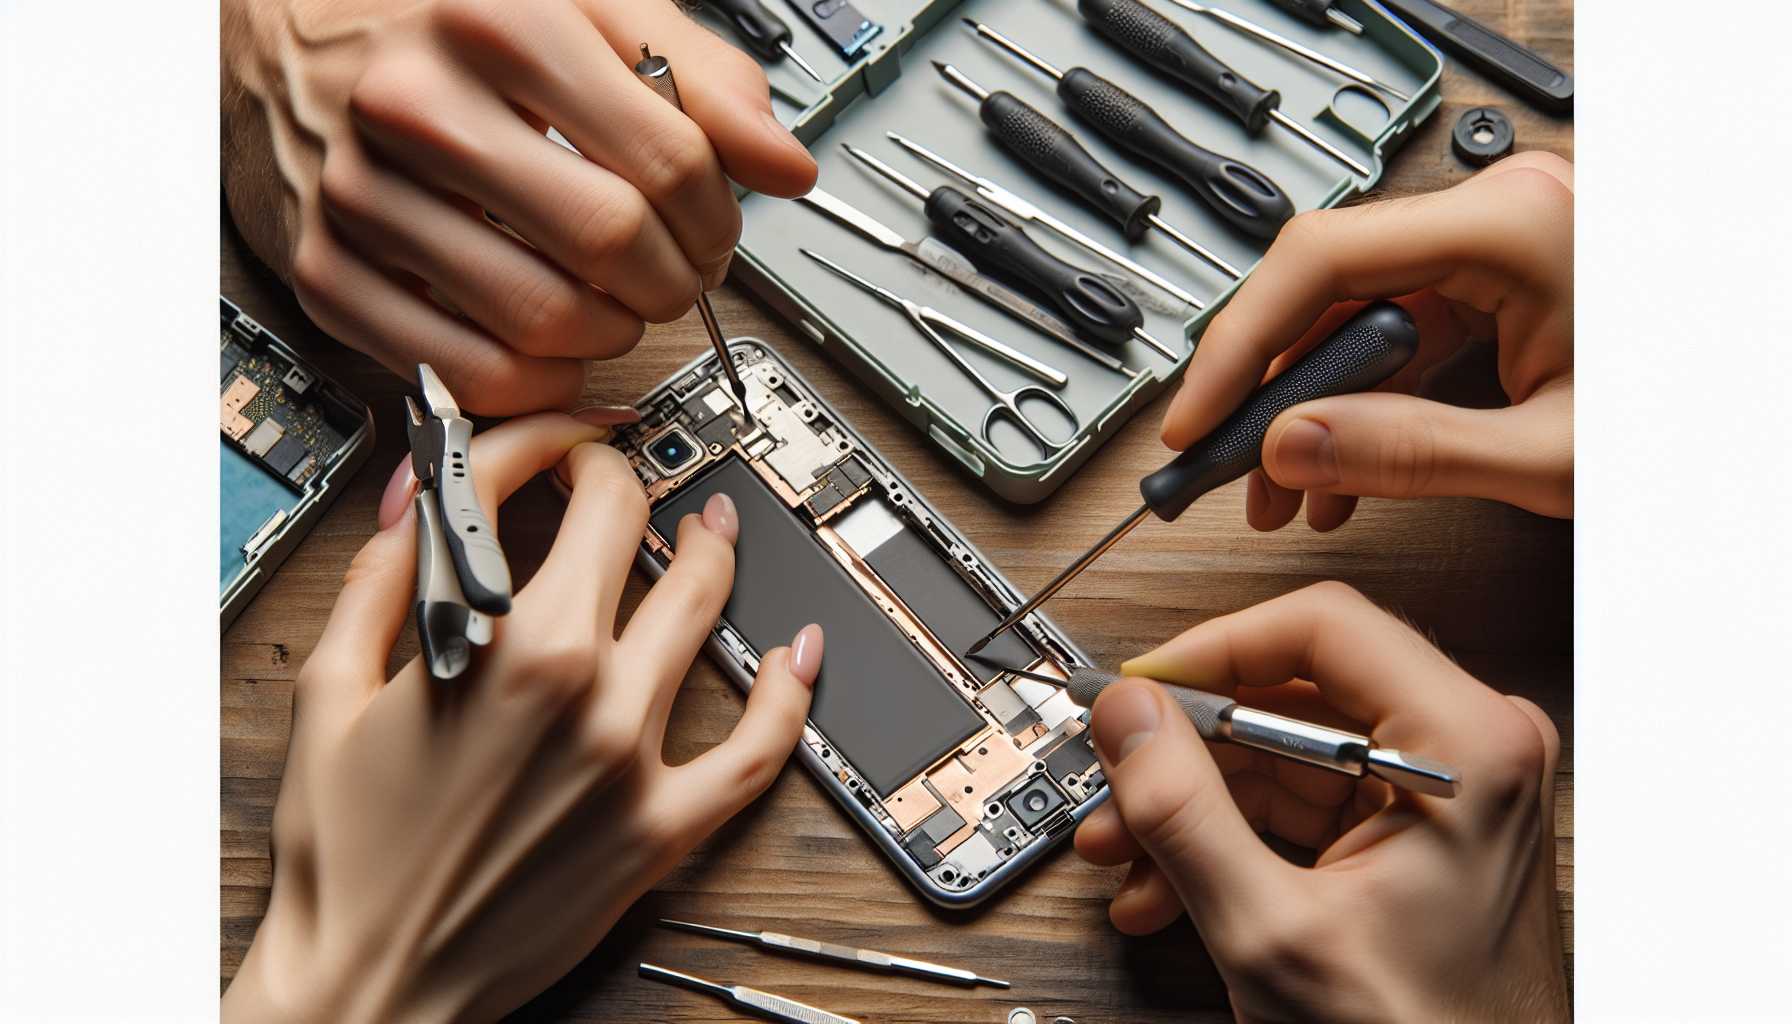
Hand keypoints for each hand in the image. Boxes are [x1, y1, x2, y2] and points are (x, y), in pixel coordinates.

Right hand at [221, 412, 823, 1022]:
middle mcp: (583, 689)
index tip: (547, 450)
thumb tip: (420, 498)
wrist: (368, 981)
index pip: (552, 495)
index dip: (548, 448)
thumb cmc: (344, 851)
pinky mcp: (661, 829)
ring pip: (703, 616)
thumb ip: (384, 576)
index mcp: (502, 643)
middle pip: (634, 535)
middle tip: (610, 476)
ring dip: (712, 554)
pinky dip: (788, 696)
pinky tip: (797, 653)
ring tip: (713, 526)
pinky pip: (756, 753)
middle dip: (622, 483)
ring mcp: (632, 759)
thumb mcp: (331, 690)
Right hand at [222, 0, 818, 414]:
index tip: (718, 228)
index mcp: (497, 22)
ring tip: (615, 301)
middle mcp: (416, 104)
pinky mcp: (324, 272)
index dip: (718, 216)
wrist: (277, 25)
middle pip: (611, 245)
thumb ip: (697, 75)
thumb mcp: (583, 4)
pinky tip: (553, 342)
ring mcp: (359, 194)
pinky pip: (466, 372)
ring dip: (613, 332)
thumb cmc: (441, 17)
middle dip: (674, 280)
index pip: (667, 161)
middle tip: (676, 274)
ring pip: (543, 320)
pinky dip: (536, 379)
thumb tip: (784, 164)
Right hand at [1075, 583, 1565, 1021]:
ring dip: (1195, 802)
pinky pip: (1302, 804)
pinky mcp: (1413, 831)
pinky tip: (1169, 884)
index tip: (1139, 689)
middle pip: (1292, 693)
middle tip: (1116, 779)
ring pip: (1283, 754)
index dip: (1211, 651)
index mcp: (1466, 746)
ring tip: (1127, 855)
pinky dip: (1232, 836)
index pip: (1320, 627)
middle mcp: (1466, 751)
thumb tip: (1129, 717)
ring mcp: (1441, 791)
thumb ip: (1186, 813)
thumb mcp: (1272, 929)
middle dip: (1187, 749)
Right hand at [1163, 154, 1573, 530]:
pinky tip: (1339, 467)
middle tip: (1219, 460)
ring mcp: (1495, 241)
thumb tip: (1291, 447)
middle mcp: (1495, 214)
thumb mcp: (1550, 454)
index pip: (1322, 258)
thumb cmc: (1689, 409)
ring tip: (1282, 491)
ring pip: (1352, 312)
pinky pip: (1398, 329)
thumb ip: (1417, 452)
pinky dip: (1361, 399)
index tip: (1198, 418)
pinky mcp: (1497, 277)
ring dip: (1308, 403)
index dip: (1240, 342)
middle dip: (1266, 385)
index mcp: (1509, 226)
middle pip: (1325, 283)